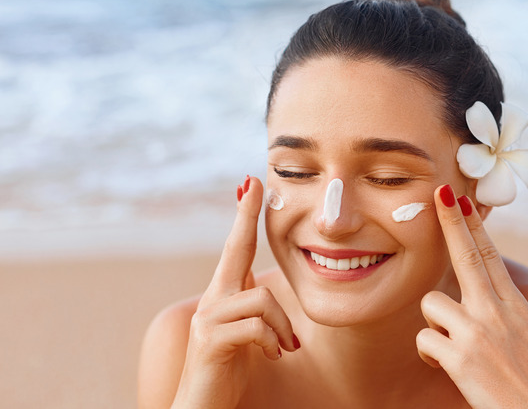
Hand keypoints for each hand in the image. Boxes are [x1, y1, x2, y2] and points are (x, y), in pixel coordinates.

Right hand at [172, 176, 298, 408]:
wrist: (201, 405)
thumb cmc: (226, 367)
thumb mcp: (241, 329)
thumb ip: (244, 300)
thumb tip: (249, 270)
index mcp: (224, 295)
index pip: (237, 247)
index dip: (243, 216)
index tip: (249, 184)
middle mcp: (213, 299)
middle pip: (235, 250)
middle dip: (245, 216)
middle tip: (254, 183)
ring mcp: (208, 318)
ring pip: (261, 300)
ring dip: (282, 327)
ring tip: (284, 348)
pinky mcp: (211, 340)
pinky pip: (256, 327)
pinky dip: (272, 342)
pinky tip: (273, 356)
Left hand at [416, 184, 527, 408]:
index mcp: (516, 306)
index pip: (491, 254)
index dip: (474, 224)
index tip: (461, 199)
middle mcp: (495, 313)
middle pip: (466, 256)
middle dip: (451, 222)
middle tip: (439, 194)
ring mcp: (476, 334)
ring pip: (432, 303)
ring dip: (433, 320)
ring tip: (448, 342)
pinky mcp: (459, 358)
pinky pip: (425, 339)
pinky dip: (428, 351)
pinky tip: (442, 364)